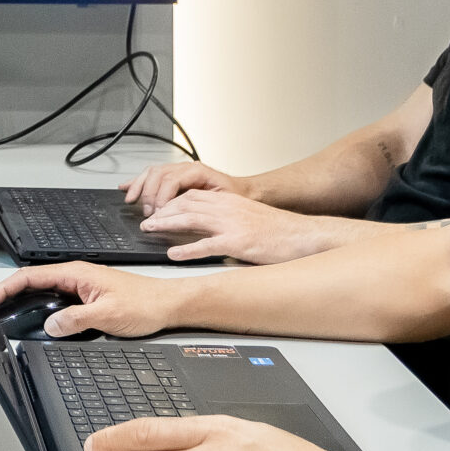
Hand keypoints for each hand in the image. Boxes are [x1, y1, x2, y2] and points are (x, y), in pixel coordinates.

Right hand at [0, 262, 179, 338]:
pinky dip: (34, 307)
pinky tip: (27, 318)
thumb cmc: (146, 303)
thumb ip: (75, 319)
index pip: (28, 277)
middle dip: (0, 294)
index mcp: (76, 273)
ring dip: (16, 300)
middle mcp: (75, 277)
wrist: (168, 305)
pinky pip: (52, 301)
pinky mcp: (84, 298)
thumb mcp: (108, 315)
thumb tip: (50, 325)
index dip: (2, 289)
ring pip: (39, 292)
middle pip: (27, 282)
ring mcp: (78, 287)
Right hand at [121, 160, 240, 213]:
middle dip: (149, 195)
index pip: (171, 180)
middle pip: (158, 174)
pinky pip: (153, 175)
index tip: (157, 213)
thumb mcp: (224, 203)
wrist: (246, 191)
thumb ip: (204, 206)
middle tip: (148, 213)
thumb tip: (182, 214)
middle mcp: (187, 168)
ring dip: (140, 187)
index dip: (161, 197)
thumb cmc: (237, 198)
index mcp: (198, 171)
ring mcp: (180, 170)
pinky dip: (139, 182)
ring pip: (152, 172)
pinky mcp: (175, 177)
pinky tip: (128, 188)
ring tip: (132, 201)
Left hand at [141, 190, 331, 264]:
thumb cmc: (278, 232)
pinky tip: (173, 254)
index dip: (170, 202)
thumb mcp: (248, 217)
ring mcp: (232, 224)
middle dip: (162, 211)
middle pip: (186, 204)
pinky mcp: (238, 242)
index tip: (155, 210)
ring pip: (191, 219)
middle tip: (146, 220)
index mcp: (229, 201)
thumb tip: (203, 229)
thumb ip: (225, 219)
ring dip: (167, 224)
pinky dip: (187, 249)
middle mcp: (228, 208)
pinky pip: (207, 245)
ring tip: (150, 230)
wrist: (303, 236)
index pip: (191, 196)